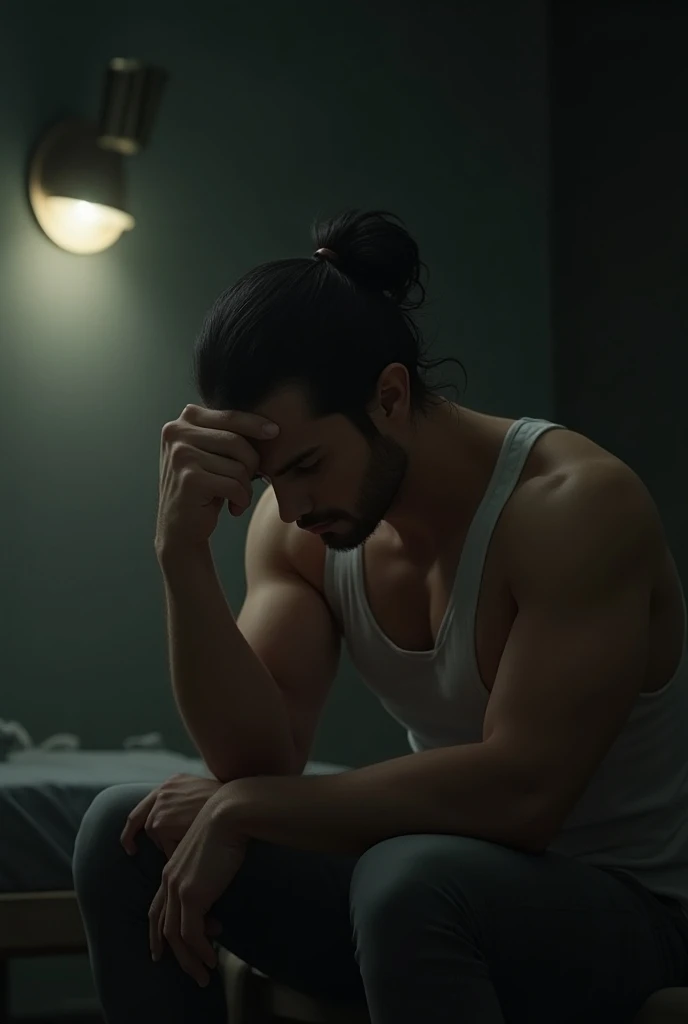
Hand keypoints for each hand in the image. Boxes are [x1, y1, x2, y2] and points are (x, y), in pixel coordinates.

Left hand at [120, 774, 222, 858]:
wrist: (235, 805)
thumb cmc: (230, 804)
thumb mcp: (206, 795)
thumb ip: (189, 802)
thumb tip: (183, 819)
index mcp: (174, 781)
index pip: (149, 801)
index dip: (138, 819)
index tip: (133, 834)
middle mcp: (163, 790)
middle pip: (141, 818)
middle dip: (132, 835)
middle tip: (131, 850)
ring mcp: (160, 806)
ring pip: (155, 834)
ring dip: (167, 844)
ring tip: (188, 846)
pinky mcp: (160, 823)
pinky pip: (163, 845)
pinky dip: (173, 851)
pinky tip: (190, 851)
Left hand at [148, 789, 244, 986]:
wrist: (230, 814)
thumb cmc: (228, 827)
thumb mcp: (211, 853)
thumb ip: (207, 873)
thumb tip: (215, 891)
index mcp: (171, 869)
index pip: (157, 908)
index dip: (158, 931)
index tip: (162, 950)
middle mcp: (169, 880)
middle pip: (162, 925)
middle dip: (172, 953)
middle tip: (188, 971)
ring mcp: (177, 888)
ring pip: (175, 936)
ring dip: (190, 960)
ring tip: (205, 975)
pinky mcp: (190, 894)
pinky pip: (191, 934)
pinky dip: (200, 951)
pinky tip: (213, 960)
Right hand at [156, 404, 279, 548]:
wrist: (181, 528)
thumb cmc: (205, 488)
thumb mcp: (213, 453)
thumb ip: (229, 434)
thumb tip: (271, 428)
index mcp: (184, 420)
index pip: (229, 416)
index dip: (254, 423)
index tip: (274, 431)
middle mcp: (177, 433)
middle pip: (237, 442)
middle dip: (251, 465)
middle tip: (248, 482)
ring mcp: (181, 455)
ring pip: (238, 466)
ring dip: (246, 487)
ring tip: (237, 498)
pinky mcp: (190, 479)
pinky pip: (234, 485)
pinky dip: (242, 500)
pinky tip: (234, 508)